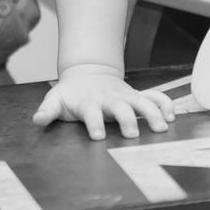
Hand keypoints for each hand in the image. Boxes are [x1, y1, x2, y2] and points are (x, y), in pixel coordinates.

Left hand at [31, 64, 175, 139]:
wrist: (88, 73)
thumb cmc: (71, 94)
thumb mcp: (55, 100)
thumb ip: (47, 110)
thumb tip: (37, 120)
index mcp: (89, 102)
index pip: (91, 112)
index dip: (94, 122)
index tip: (98, 136)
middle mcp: (109, 99)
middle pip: (120, 107)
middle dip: (127, 120)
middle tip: (132, 135)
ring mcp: (125, 96)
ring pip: (142, 101)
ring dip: (152, 112)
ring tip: (162, 127)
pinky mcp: (137, 96)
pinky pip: (154, 97)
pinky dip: (164, 103)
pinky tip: (172, 116)